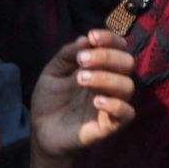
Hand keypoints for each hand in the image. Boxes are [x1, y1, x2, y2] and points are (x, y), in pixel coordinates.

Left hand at [30, 30, 135, 159]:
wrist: (41, 130)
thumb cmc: (49, 100)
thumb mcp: (52, 73)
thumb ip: (67, 55)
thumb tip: (85, 39)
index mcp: (100, 68)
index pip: (118, 48)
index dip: (110, 39)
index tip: (92, 37)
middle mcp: (110, 84)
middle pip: (127, 63)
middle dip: (106, 56)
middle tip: (82, 61)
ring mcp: (112, 104)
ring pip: (127, 86)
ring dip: (106, 78)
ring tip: (81, 78)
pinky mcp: (110, 125)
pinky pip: (127, 114)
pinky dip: (115, 105)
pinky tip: (96, 101)